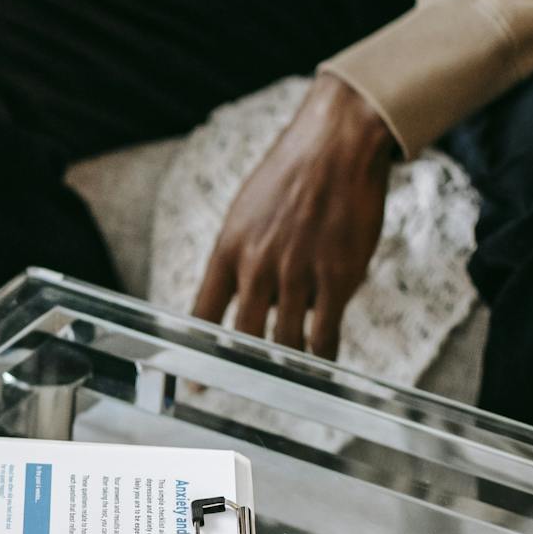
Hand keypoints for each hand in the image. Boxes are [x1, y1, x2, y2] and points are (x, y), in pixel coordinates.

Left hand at [190, 74, 397, 358]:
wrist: (336, 145)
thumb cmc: (291, 175)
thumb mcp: (246, 211)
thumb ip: (240, 254)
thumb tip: (238, 294)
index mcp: (228, 248)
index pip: (203, 313)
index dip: (198, 352)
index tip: (195, 381)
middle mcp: (258, 265)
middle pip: (244, 337)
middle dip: (245, 369)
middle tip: (250, 388)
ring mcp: (298, 273)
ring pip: (286, 342)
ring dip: (288, 365)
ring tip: (290, 379)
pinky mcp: (338, 277)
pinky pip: (326, 333)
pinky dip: (323, 355)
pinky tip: (322, 363)